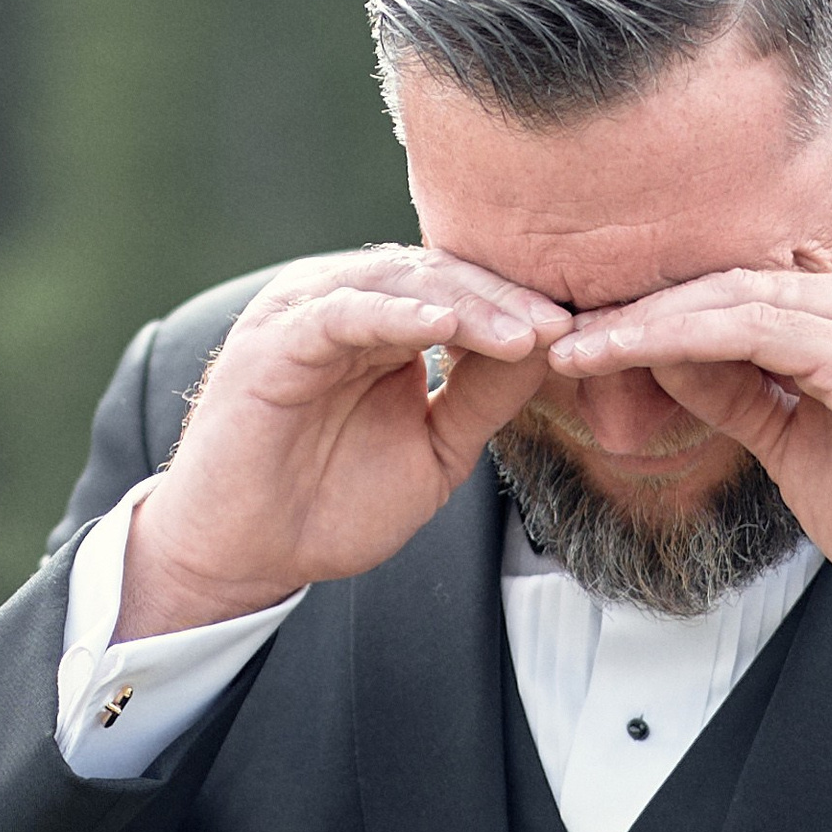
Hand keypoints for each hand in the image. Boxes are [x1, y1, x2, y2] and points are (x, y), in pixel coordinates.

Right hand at [119, 247, 570, 637]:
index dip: (521, 306)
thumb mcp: (435, 449)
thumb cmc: (331, 505)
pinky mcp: (272, 340)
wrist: (248, 557)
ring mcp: (303, 314)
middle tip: (565, 324)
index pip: (462, 290)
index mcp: (380, 321)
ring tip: (527, 331)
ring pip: (399, 282)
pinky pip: (343, 312)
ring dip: (468, 304)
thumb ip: (484, 397)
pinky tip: (447, 329)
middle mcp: (342, 302)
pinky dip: (397, 314)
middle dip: (507, 299)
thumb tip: (549, 348)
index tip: (583, 332)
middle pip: (438, 274)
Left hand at [547, 261, 831, 645]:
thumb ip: (737, 393)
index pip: (745, 291)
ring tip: (577, 346)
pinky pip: (752, 331)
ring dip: (645, 323)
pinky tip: (626, 356)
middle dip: (641, 309)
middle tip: (565, 331)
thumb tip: (665, 362)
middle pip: (733, 284)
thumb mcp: (792, 441)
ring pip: (734, 300)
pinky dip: (680, 341)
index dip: (664, 311)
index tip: (592, 334)